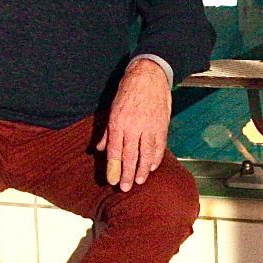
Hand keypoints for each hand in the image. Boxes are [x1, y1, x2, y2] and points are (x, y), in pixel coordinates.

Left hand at [96, 58, 171, 191]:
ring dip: (142, 170)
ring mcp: (149, 127)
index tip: (112, 181)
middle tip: (124, 188)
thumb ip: (107, 131)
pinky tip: (152, 167)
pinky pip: (159, 146)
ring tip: (139, 182)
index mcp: (118, 122)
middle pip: (130, 156)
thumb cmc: (128, 90)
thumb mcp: (113, 108)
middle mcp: (134, 127)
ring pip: (146, 154)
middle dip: (127, 174)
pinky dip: (156, 158)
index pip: (115, 151)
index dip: (113, 168)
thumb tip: (101, 149)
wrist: (149, 75)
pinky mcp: (162, 125)